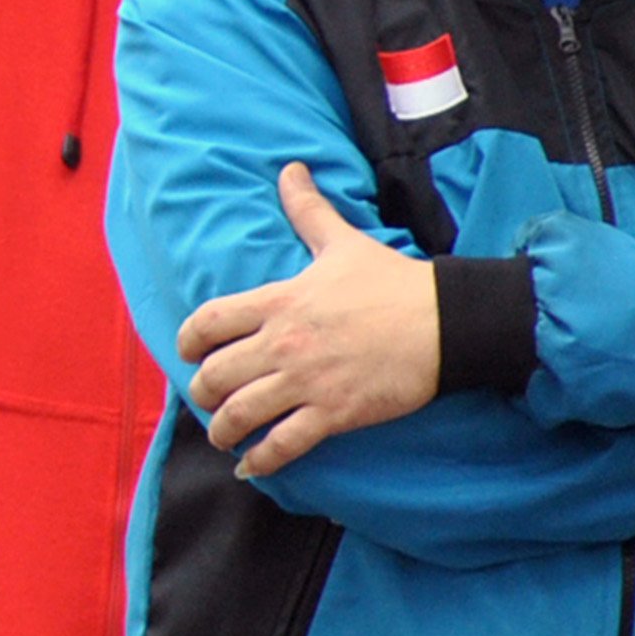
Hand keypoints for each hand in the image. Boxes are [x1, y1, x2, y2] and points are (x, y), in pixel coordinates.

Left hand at [174, 162, 438, 477]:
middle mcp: (282, 344)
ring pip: (239, 414)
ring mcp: (305, 381)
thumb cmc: (392, 282)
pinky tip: (252, 466)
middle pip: (214, 375)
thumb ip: (308, 210)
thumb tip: (290, 169)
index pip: (207, 323)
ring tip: (224, 436)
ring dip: (223, 430)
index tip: (188, 352)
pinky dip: (262, 461)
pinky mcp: (334, 413)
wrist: (446, 322)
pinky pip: (284, 445)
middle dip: (202, 392)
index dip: (188, 341)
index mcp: (278, 302)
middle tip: (207, 398)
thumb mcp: (342, 243)